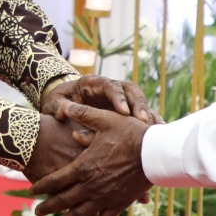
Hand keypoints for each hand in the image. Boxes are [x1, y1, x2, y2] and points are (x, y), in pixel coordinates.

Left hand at [30, 103, 152, 215]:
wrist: (156, 152)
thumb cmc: (131, 133)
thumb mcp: (104, 119)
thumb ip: (83, 114)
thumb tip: (64, 106)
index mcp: (83, 167)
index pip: (55, 181)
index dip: (41, 187)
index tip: (31, 191)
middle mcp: (91, 186)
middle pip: (64, 201)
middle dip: (48, 207)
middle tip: (36, 213)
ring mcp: (105, 197)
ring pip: (81, 214)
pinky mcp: (120, 203)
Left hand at [42, 76, 162, 125]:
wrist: (65, 104)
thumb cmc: (59, 103)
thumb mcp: (54, 103)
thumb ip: (56, 106)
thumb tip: (62, 111)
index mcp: (94, 84)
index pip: (109, 86)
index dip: (117, 97)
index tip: (122, 111)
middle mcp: (111, 89)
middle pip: (131, 91)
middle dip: (138, 104)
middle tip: (141, 120)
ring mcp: (122, 99)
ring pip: (140, 102)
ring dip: (148, 114)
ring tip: (155, 129)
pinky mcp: (127, 111)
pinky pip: (143, 114)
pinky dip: (153, 121)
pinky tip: (160, 131)